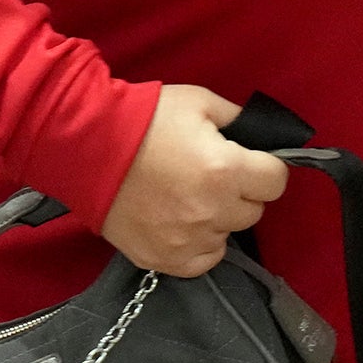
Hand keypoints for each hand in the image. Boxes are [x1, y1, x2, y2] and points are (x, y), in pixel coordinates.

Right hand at [99, 85, 290, 276]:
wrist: (87, 145)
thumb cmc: (144, 118)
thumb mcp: (199, 102)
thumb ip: (238, 120)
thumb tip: (259, 137)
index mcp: (226, 170)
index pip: (276, 181)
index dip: (265, 167)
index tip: (249, 161)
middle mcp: (212, 210)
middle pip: (253, 210)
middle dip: (240, 191)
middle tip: (213, 174)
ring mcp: (187, 240)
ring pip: (227, 234)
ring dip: (217, 217)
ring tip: (189, 195)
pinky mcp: (163, 259)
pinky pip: (203, 260)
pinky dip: (199, 244)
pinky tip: (183, 222)